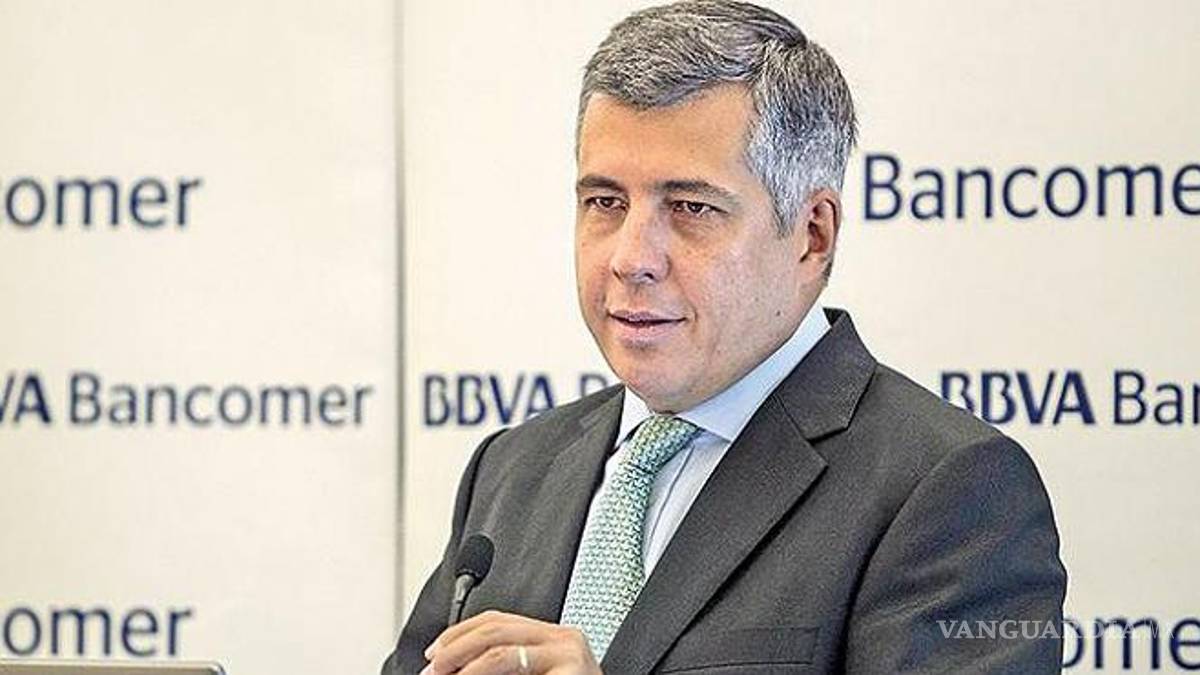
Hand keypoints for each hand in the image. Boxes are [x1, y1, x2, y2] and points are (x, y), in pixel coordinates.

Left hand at [421, 610, 601, 674]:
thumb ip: (510, 666)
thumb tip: (455, 667)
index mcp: (555, 637)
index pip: (498, 620)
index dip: (460, 633)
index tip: (434, 654)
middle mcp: (565, 640)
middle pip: (497, 629)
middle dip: (456, 648)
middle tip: (432, 668)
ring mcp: (571, 658)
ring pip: (503, 653)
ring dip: (466, 668)